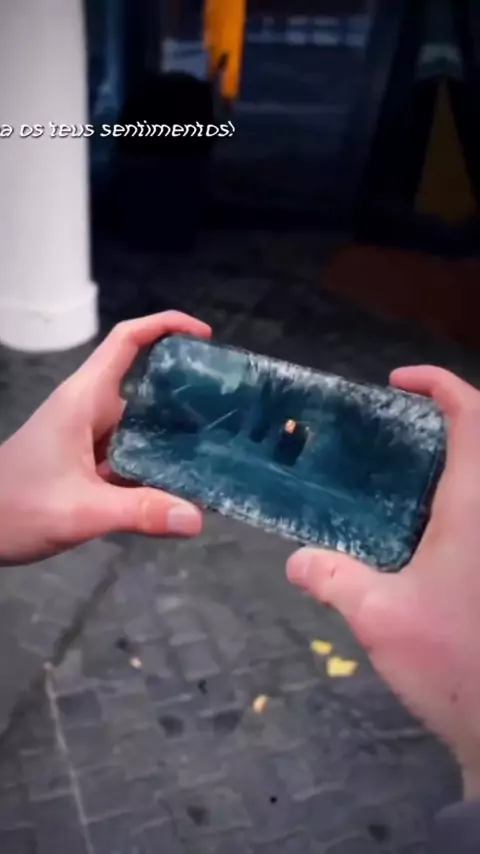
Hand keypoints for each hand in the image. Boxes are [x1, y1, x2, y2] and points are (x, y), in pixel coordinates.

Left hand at [0, 311, 210, 565]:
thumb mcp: (80, 512)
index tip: (205, 337)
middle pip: (143, 381)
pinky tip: (183, 479)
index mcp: (84, 400)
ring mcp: (87, 436)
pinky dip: (157, 459)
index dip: (166, 326)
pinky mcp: (86, 461)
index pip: (126, 341)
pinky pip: (131, 450)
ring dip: (173, 429)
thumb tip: (197, 518)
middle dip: (184, 387)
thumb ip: (139, 512)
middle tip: (228, 406)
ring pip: (139, 421)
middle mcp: (89, 409)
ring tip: (218, 443)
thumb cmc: (14, 508)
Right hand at [287, 366, 479, 798]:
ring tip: (398, 475)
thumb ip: (332, 579)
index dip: (439, 383)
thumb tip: (294, 561)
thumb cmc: (452, 659)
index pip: (472, 414)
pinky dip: (456, 498)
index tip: (397, 383)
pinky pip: (478, 508)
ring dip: (452, 460)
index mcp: (475, 503)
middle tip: (391, 432)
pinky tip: (418, 529)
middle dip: (444, 419)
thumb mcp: (378, 616)